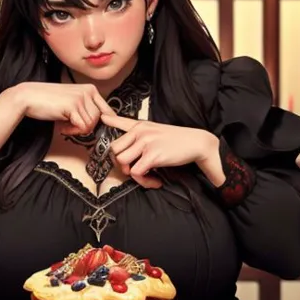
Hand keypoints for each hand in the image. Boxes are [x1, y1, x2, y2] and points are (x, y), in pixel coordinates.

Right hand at [16, 82, 114, 135]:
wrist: (29, 97)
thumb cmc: (48, 101)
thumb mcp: (72, 101)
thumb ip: (86, 108)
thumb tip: (101, 123)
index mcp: (90, 88)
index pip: (107, 110)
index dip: (104, 122)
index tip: (96, 128)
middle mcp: (88, 91)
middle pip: (98, 119)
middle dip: (85, 126)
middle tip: (71, 125)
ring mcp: (81, 98)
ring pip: (91, 124)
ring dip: (78, 129)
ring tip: (66, 125)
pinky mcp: (73, 106)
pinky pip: (83, 127)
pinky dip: (73, 131)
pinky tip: (63, 127)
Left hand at [101, 113, 222, 188]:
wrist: (197, 143)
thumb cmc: (177, 140)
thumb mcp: (157, 130)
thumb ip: (142, 134)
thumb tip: (130, 141)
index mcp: (141, 126)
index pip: (121, 121)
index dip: (110, 120)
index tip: (103, 117)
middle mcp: (140, 132)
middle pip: (115, 150)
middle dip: (122, 163)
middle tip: (135, 169)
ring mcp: (145, 142)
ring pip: (122, 162)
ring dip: (133, 174)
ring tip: (146, 176)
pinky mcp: (152, 155)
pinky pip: (136, 173)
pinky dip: (144, 181)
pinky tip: (156, 180)